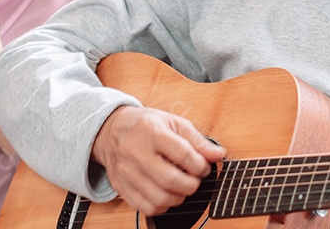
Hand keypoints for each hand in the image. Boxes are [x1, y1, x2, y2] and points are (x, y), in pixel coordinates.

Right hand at [91, 105, 227, 215]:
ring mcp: (126, 172)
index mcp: (152, 132)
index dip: (200, 164)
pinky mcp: (121, 187)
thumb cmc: (145, 125)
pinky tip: (167, 194)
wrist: (111, 130)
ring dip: (179, 197)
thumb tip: (218, 155)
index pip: (181, 153)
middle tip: (196, 180)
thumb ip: (196, 140)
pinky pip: (146, 207)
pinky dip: (163, 206)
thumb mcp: (172, 122)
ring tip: (182, 187)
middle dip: (191, 184)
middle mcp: (136, 153)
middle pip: (170, 179)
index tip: (205, 167)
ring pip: (159, 198)